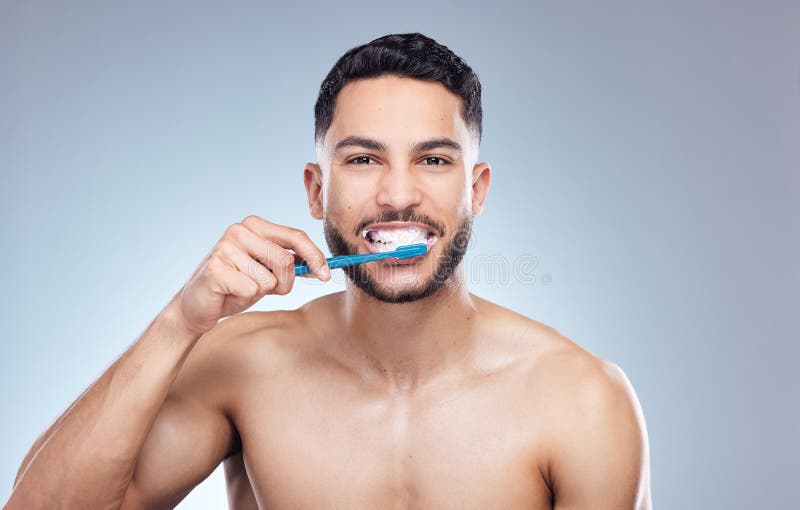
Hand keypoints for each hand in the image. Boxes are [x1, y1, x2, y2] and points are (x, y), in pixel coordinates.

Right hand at [170, 215, 329, 334]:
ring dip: (262, 291)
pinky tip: (229, 293)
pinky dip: (245, 298)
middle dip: (284, 282)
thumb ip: (292, 264)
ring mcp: (225, 247)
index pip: (296, 236)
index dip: (315, 256)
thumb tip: (322, 268)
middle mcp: (240, 230)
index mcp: (255, 225)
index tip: (326, 275)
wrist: (198, 305)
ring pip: (270, 278)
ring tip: (242, 288)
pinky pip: (251, 290)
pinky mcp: (215, 268)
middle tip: (265, 288)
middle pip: (286, 260)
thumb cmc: (237, 286)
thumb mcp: (269, 272)